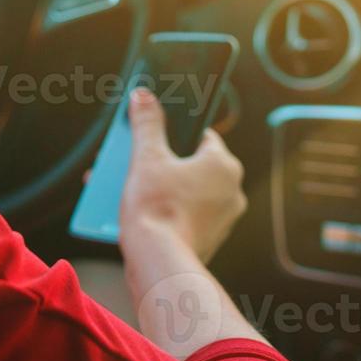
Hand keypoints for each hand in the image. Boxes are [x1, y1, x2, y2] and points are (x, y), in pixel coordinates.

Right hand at [118, 88, 245, 264]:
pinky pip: (186, 216)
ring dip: (160, 187)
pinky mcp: (208, 240)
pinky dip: (166, 211)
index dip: (175, 133)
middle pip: (191, 165)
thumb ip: (147, 124)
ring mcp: (222, 219)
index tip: (155, 134)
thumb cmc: (158, 209)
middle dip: (161, 162)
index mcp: (223, 165)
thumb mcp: (147, 157)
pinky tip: (138, 212)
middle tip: (136, 161)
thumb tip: (143, 96)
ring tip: (129, 187)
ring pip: (188, 192)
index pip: (201, 136)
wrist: (159, 263)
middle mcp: (231, 191)